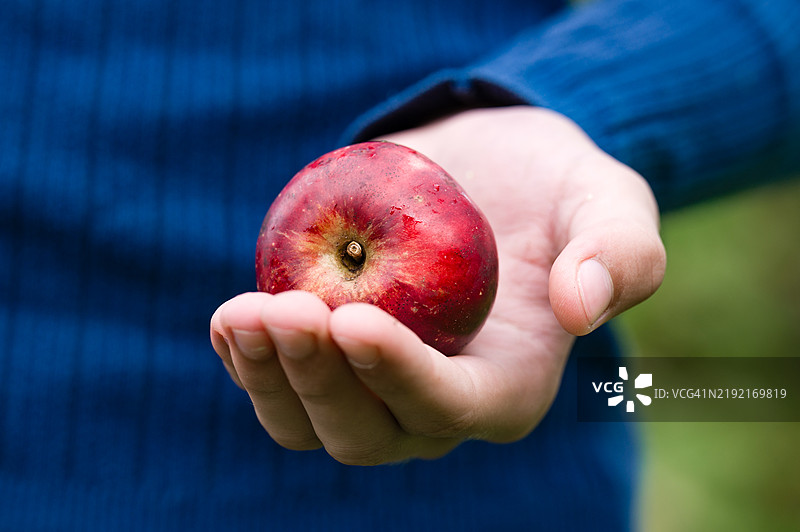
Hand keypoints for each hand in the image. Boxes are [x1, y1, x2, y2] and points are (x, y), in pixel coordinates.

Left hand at [210, 106, 664, 464]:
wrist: (491, 172)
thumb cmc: (555, 190)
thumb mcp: (608, 203)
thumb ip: (620, 253)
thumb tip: (582, 308)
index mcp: (506, 389)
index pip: (448, 408)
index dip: (400, 380)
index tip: (353, 322)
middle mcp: (434, 405)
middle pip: (366, 433)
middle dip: (320, 384)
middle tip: (286, 309)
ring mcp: (376, 387)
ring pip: (311, 424)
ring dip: (270, 381)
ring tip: (240, 314)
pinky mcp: (334, 357)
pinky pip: (281, 386)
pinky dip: (249, 362)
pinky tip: (232, 318)